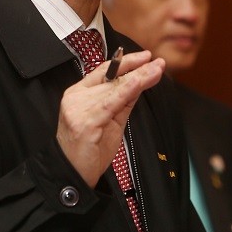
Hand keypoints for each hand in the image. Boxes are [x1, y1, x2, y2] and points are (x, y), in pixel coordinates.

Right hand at [56, 51, 164, 185]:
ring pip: (114, 88)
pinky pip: (110, 103)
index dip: (125, 61)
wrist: (73, 174)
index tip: (146, 57)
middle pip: (111, 78)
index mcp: (78, 94)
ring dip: (138, 78)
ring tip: (156, 71)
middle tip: (158, 63)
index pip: (103, 71)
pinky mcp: (85, 121)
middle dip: (137, 69)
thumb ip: (122, 101)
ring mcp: (79, 108)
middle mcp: (76, 97)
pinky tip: (138, 81)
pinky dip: (126, 90)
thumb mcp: (110, 121)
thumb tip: (140, 83)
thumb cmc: (89, 150)